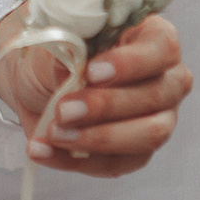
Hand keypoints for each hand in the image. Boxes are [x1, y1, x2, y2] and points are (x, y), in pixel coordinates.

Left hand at [0, 11, 188, 177]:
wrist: (33, 79)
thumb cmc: (54, 50)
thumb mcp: (57, 37)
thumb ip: (73, 47)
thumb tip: (75, 63)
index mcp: (150, 36)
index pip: (163, 47)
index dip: (131, 63)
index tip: (91, 72)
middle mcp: (165, 78)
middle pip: (157, 96)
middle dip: (106, 106)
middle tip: (64, 110)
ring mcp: (156, 118)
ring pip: (148, 135)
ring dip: (98, 137)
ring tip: (54, 132)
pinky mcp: (135, 152)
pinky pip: (116, 163)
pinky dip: (75, 160)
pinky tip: (44, 151)